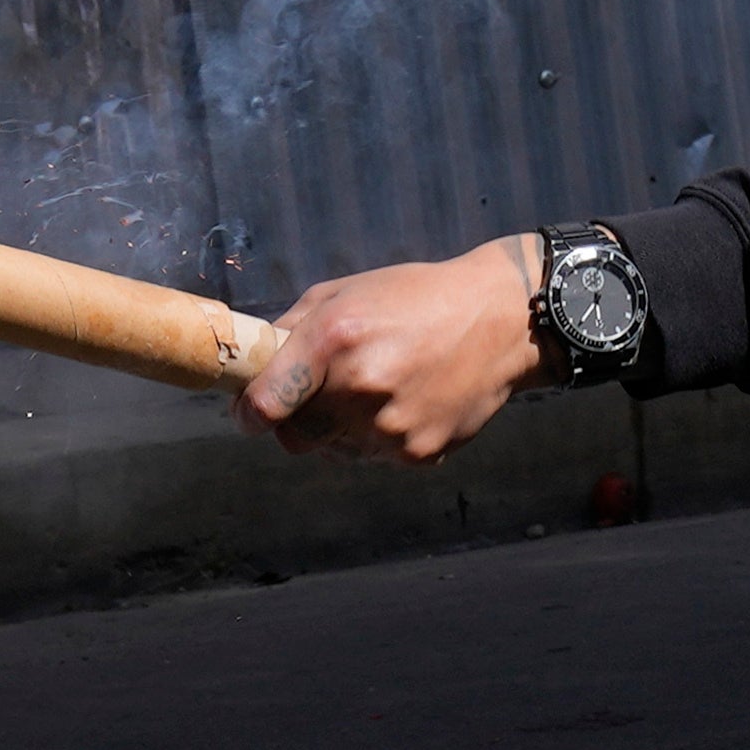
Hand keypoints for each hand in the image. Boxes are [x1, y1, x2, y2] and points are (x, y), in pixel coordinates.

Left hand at [235, 233, 541, 461]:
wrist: (501, 321)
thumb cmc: (416, 298)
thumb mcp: (345, 292)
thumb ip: (292, 329)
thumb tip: (252, 367)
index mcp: (334, 339)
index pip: (264, 405)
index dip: (248, 413)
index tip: (250, 412)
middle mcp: (360, 386)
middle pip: (294, 438)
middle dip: (297, 421)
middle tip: (321, 396)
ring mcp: (390, 426)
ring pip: (335, 451)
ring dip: (342, 429)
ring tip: (379, 390)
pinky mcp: (417, 452)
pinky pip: (374, 458)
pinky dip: (379, 438)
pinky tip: (406, 402)